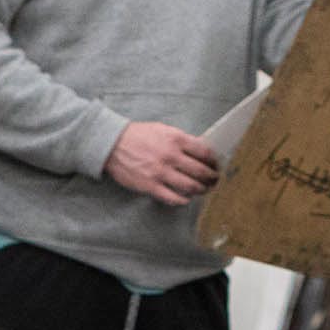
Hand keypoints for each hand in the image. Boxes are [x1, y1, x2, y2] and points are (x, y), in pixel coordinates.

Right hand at [103, 122, 219, 206]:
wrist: (112, 144)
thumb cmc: (138, 136)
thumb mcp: (162, 129)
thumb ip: (181, 140)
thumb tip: (200, 151)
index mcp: (175, 139)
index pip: (204, 152)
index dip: (214, 161)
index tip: (216, 165)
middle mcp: (170, 156)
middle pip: (201, 171)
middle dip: (212, 178)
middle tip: (215, 180)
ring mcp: (160, 172)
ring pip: (190, 187)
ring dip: (201, 190)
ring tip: (203, 190)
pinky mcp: (151, 186)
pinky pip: (173, 198)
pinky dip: (183, 200)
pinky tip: (186, 198)